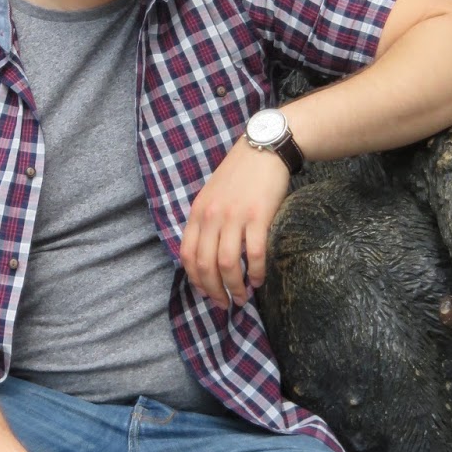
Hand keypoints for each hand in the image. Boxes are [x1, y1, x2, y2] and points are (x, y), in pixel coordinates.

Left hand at [180, 137, 290, 307]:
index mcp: (198, 212)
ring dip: (234, 286)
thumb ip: (207, 221)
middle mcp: (212, 216)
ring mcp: (234, 216)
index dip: (195, 279)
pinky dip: (256, 271)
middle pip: (205, 264)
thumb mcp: (212, 194)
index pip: (188, 254)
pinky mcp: (258, 216)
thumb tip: (207, 253)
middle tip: (225, 304)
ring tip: (243, 297)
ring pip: (227, 263)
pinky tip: (259, 280)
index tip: (206, 293)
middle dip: (214, 290)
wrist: (264, 148)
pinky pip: (254, 252)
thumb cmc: (240, 174)